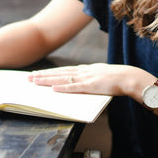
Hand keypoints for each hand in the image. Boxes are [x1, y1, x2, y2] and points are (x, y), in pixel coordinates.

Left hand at [29, 63, 144, 95]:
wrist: (128, 77)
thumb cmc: (117, 79)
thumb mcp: (100, 75)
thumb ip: (89, 78)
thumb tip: (81, 83)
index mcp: (85, 69)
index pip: (63, 70)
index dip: (49, 72)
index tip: (38, 73)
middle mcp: (82, 71)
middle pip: (58, 73)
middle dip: (42, 75)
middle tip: (29, 77)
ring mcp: (85, 78)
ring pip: (62, 78)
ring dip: (47, 80)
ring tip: (35, 81)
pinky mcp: (90, 86)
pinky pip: (73, 87)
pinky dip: (62, 88)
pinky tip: (52, 88)